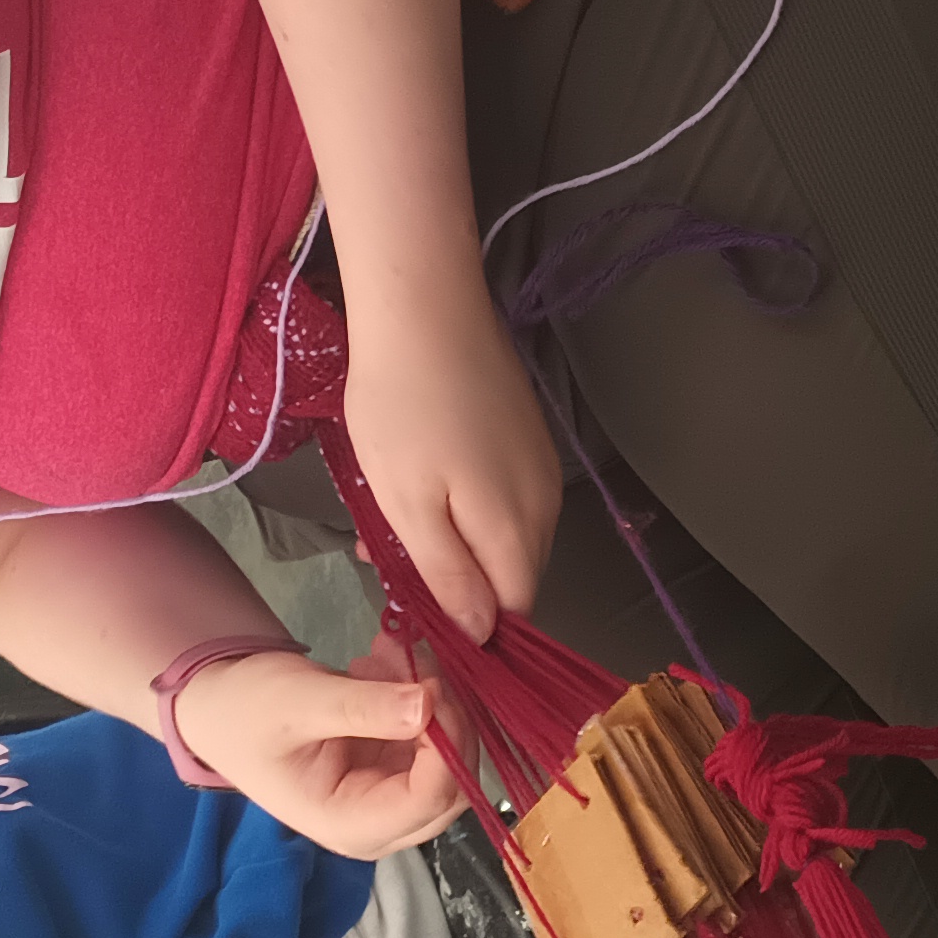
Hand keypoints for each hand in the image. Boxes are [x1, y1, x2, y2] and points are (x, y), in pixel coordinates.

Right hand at [172, 646, 466, 856]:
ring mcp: (391, 795)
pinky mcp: (395, 766)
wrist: (220, 707)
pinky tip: (386, 660)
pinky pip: (432, 732)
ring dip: (433, 697)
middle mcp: (380, 821)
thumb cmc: (245, 713)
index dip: (448, 744)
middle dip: (448, 718)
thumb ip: (363, 708)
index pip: (430, 799)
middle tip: (421, 659)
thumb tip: (428, 705)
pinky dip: (419, 691)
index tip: (433, 684)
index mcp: (352, 825)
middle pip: (453, 785)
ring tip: (389, 651)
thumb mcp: (299, 702)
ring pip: (450, 754)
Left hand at [336, 286, 557, 642]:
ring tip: (394, 521)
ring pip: (508, 537)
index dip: (472, 627)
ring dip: (459, 546)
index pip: (512, 611)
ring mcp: (542, 468)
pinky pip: (508, 499)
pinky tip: (423, 484)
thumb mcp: (408, 504)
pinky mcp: (530, 438)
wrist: (426, 305)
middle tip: (392, 561)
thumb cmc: (402, 406)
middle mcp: (545, 506)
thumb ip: (448, 574)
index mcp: (516, 531)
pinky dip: (468, 510)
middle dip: (460, 586)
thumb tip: (481, 631)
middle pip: (513, 577)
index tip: (419, 616)